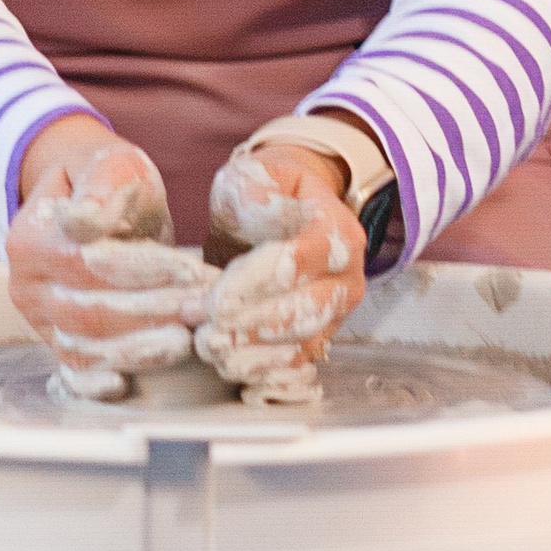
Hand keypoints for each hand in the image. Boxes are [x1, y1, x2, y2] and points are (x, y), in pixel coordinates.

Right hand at [8, 118, 212, 400]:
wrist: (89, 205)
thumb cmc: (109, 184)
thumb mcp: (111, 164)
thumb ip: (102, 187)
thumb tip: (86, 218)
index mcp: (31, 236)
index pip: (90, 262)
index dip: (143, 270)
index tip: (192, 270)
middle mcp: (26, 284)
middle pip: (89, 310)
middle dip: (153, 311)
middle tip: (204, 309)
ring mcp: (39, 319)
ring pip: (86, 345)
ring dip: (140, 348)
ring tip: (189, 338)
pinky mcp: (57, 344)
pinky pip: (75, 371)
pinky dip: (99, 382)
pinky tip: (127, 384)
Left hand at [196, 134, 366, 406]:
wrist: (283, 215)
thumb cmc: (265, 195)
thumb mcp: (255, 177)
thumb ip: (256, 194)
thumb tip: (259, 218)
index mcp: (338, 232)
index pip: (294, 264)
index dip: (249, 287)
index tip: (208, 302)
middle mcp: (347, 277)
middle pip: (302, 311)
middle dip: (248, 328)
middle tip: (203, 335)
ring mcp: (337, 312)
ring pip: (301, 343)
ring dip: (253, 355)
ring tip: (211, 352)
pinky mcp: (320, 337)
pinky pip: (298, 364)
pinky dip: (265, 374)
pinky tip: (232, 372)